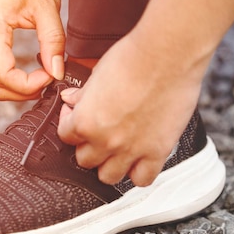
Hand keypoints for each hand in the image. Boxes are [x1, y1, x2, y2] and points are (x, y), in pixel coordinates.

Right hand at [0, 0, 64, 99]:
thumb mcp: (46, 6)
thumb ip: (53, 41)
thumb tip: (57, 73)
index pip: (3, 75)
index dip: (29, 85)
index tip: (53, 75)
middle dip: (23, 94)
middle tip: (50, 81)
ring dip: (16, 90)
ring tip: (43, 78)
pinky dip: (11, 81)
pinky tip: (32, 71)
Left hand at [57, 31, 203, 186]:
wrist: (167, 54)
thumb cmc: (132, 57)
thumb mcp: (97, 73)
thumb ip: (82, 93)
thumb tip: (70, 98)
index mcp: (86, 121)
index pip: (66, 136)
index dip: (69, 124)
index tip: (76, 115)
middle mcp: (106, 141)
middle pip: (85, 160)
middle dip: (88, 146)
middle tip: (96, 132)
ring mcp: (132, 149)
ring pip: (108, 176)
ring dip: (109, 164)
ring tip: (116, 148)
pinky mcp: (157, 151)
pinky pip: (142, 180)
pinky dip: (139, 173)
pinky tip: (138, 158)